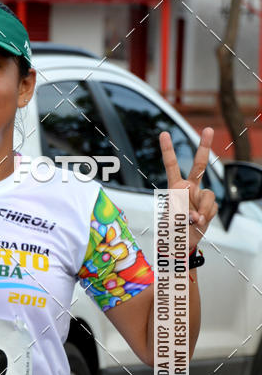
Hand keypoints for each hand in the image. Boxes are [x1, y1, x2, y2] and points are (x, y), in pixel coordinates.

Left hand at [159, 126, 218, 251]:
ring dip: (202, 210)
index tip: (164, 134)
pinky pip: (211, 208)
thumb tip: (197, 215)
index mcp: (174, 187)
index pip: (171, 165)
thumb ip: (182, 215)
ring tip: (194, 221)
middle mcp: (189, 188)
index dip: (168, 150)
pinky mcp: (210, 207)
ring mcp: (200, 196)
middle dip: (205, 146)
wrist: (180, 245)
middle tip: (209, 129)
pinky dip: (206, 216)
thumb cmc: (170, 231)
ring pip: (208, 196)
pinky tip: (199, 223)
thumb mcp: (169, 221)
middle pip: (199, 165)